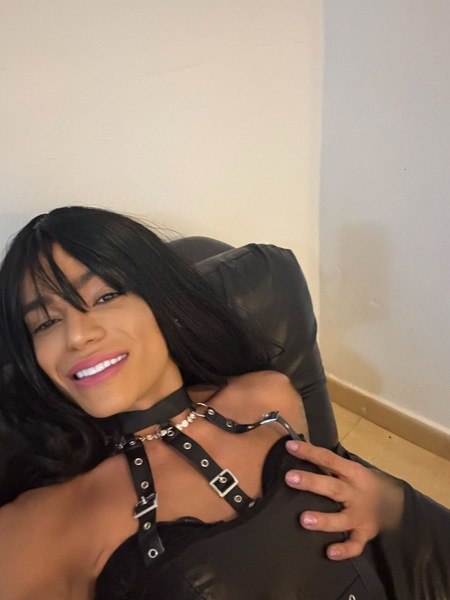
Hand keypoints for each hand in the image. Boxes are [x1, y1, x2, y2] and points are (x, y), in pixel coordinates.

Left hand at [284, 440, 403, 559]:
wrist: (397, 502)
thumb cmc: (364, 483)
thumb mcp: (352, 469)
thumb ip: (330, 465)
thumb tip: (299, 451)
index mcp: (352, 472)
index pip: (329, 459)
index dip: (309, 452)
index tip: (290, 446)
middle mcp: (356, 493)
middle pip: (332, 487)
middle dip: (311, 483)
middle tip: (289, 478)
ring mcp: (360, 515)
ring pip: (342, 519)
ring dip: (324, 520)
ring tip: (304, 520)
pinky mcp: (365, 534)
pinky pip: (355, 544)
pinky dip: (344, 550)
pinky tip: (330, 553)